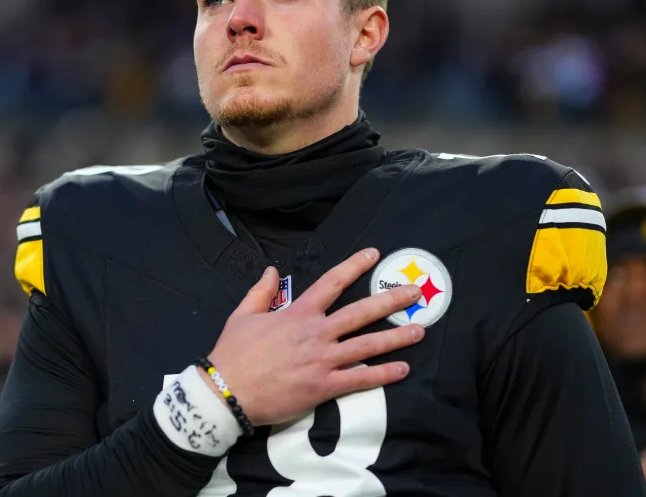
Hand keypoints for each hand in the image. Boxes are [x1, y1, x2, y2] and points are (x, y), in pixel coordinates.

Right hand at [205, 248, 424, 426]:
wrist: (227, 391)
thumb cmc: (233, 354)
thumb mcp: (242, 315)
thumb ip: (260, 291)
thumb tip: (272, 270)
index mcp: (297, 313)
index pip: (331, 283)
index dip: (354, 266)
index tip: (373, 254)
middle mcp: (315, 333)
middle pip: (360, 312)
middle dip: (390, 300)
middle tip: (414, 292)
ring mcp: (322, 360)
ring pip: (367, 345)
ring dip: (395, 337)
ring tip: (419, 330)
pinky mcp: (323, 386)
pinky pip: (360, 379)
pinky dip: (383, 374)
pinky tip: (402, 369)